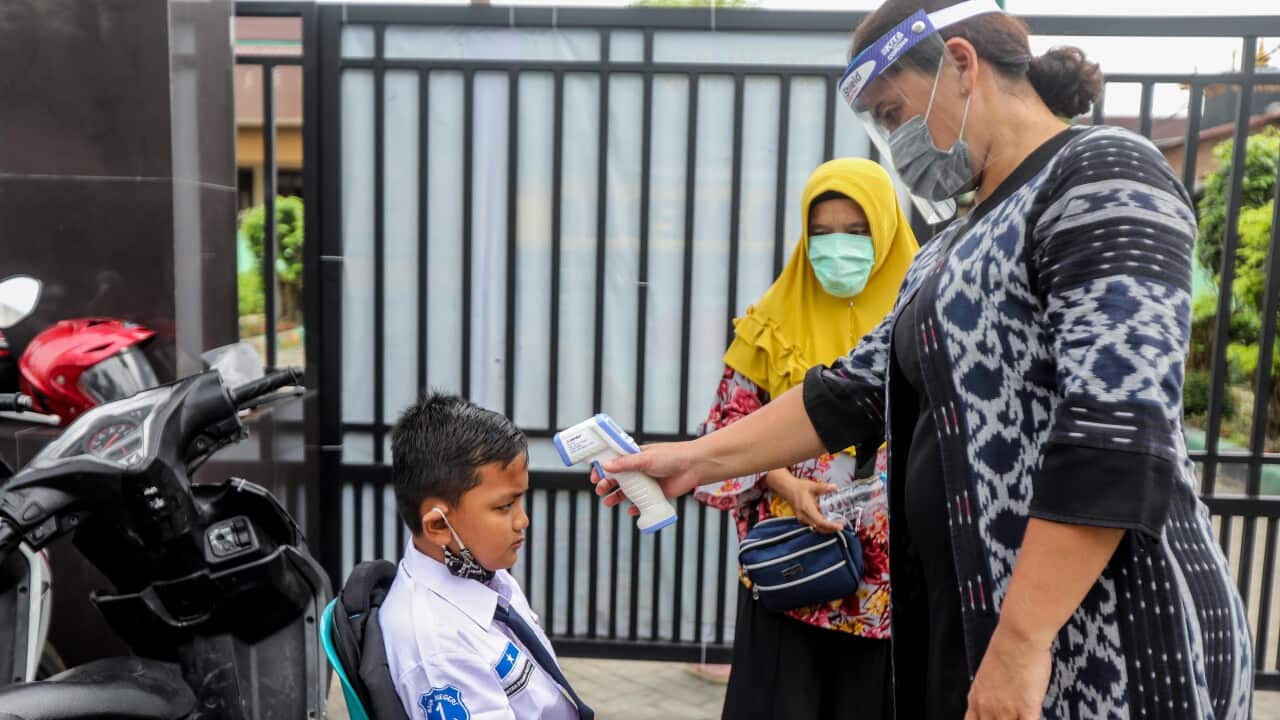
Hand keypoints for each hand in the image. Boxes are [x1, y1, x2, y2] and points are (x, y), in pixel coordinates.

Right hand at [591, 442, 705, 515]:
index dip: (602, 468)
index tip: (594, 476)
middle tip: (601, 490)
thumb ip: (626, 463)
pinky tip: (631, 511)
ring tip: (608, 502)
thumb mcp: (646, 458)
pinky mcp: (656, 494)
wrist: (695, 467)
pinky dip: (635, 508)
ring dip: (616, 497)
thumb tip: (605, 466)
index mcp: (635, 456)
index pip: (614, 462)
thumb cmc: (672, 456)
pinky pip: (642, 504)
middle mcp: (639, 469)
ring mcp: (647, 482)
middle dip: (607, 484)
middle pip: (618, 479)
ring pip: (627, 492)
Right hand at [765, 470, 843, 533]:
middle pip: (819, 528)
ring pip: (817, 529)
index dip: (830, 525)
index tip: (840, 526)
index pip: (820, 521)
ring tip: (838, 525)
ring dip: (828, 529)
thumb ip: (824, 487)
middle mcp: (804, 516)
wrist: (788, 489)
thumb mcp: (812, 485)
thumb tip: (834, 487)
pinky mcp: (803, 520)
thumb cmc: (800, 487)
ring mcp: (802, 519)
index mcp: (806, 509)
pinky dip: (823, 526)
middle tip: (842, 525)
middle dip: (831, 529)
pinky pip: (814, 526)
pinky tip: (830, 522)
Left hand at [964, 621, 1052, 719]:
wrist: (1018, 636)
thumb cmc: (1006, 647)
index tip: (991, 719)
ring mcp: (1006, 710)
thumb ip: (992, 692)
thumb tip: (1002, 699)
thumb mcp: (989, 674)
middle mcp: (987, 706)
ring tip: (1020, 716)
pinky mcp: (1026, 708)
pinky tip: (1033, 716)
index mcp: (976, 697)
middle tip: (1008, 717)